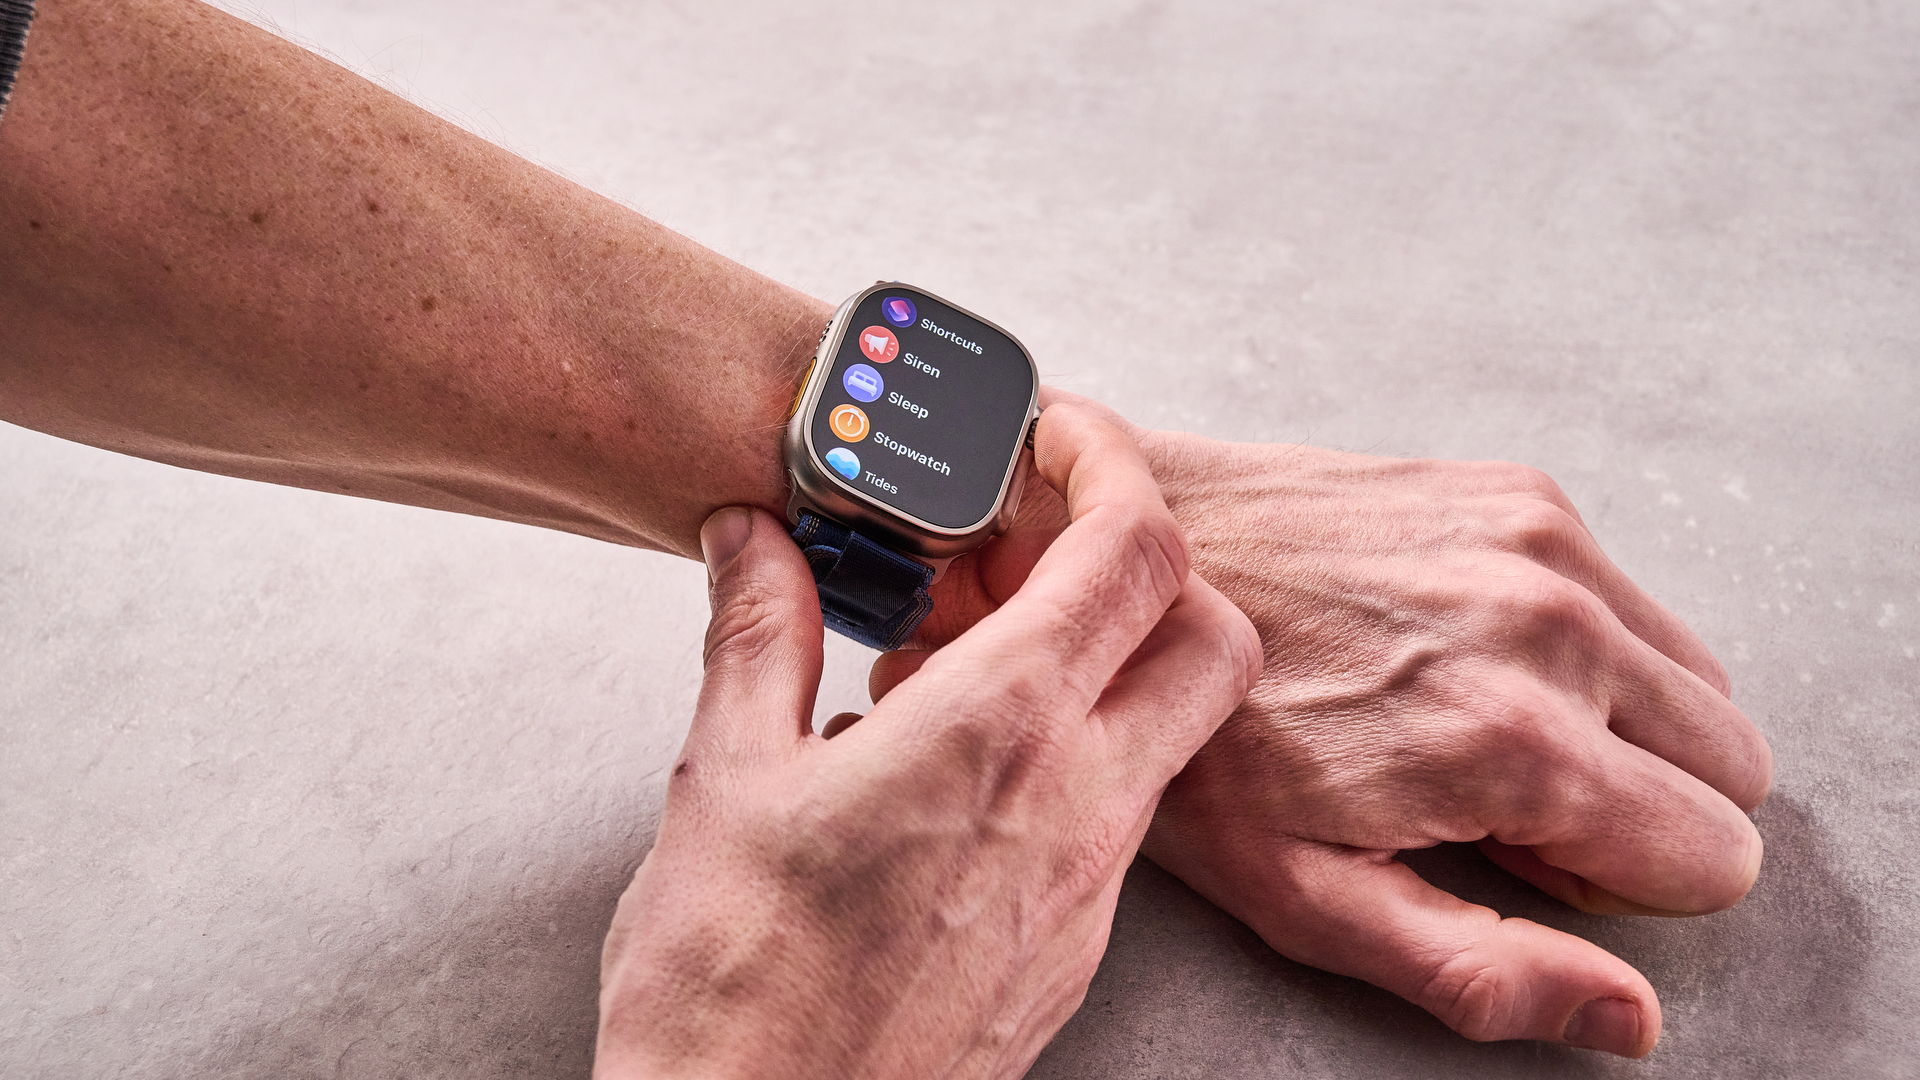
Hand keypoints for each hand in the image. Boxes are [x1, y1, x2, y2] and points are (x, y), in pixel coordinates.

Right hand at [594, 404, 1259, 1079]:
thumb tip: (757, 543)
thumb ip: (760, 633)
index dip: (1114, 466)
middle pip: (1212, 635)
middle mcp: (1077, 805)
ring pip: (1171, 728)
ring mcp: (1090, 887)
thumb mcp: (723, 777)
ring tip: (964, 661)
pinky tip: (959, 769)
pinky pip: (1118, 816)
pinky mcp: (1075, 947)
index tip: (1061, 437)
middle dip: (1152, 565)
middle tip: (1039, 550)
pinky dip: (1075, 755)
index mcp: (995, 734)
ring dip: (1106, 664)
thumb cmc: (732, 984)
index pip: (1135, 555)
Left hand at [893, 390, 1771, 1058]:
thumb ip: (1479, 966)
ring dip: (1619, 720)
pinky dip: (1581, 642)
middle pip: (1730, 764)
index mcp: (1511, 741)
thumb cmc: (1195, 732)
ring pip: (1693, 680)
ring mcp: (1538, 541)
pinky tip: (1458, 651)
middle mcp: (1549, 625)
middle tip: (1501, 798)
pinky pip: (1630, 599)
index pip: (1713, 856)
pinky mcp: (1513, 490)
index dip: (1621, 882)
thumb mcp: (1307, 892)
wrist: (1128, 558)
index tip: (1522, 854)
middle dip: (1639, 803)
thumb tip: (1628, 1016)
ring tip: (1473, 722)